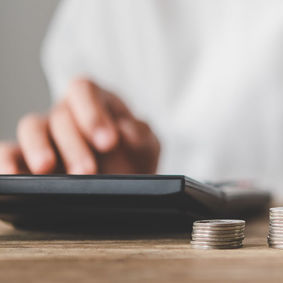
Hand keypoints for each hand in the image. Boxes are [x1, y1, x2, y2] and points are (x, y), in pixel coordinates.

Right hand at [0, 78, 158, 173]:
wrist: (126, 185)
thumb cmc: (134, 158)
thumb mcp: (146, 147)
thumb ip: (142, 136)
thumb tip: (126, 131)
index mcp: (96, 100)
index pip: (84, 89)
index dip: (92, 112)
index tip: (108, 142)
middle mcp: (66, 112)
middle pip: (61, 115)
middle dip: (74, 144)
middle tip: (87, 171)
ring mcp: (44, 134)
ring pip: (32, 128)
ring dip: (39, 148)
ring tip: (46, 169)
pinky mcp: (25, 157)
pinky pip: (9, 151)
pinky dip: (6, 160)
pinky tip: (11, 174)